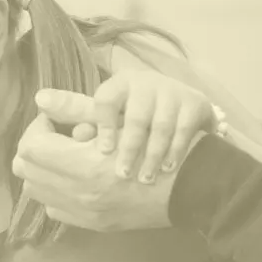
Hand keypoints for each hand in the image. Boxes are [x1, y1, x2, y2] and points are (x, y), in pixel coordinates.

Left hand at [14, 100, 173, 231]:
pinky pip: (53, 208)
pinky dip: (55, 191)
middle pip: (26, 169)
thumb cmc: (159, 145)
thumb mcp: (121, 121)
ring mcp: (86, 214)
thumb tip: (41, 99)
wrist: (191, 188)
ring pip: (35, 190)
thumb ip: (79, 109)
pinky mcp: (93, 225)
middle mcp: (80, 195)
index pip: (30, 146)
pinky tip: (74, 178)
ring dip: (43, 170)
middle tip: (57, 137)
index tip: (55, 121)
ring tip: (64, 157)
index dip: (38, 127)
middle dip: (36, 148)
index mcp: (85, 166)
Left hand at [75, 69, 222, 184]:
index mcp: (121, 83)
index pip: (107, 99)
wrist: (185, 111)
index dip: (103, 126)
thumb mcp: (112, 114)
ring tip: (145, 179)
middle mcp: (147, 82)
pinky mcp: (195, 103)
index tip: (104, 151)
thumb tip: (66, 125)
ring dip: (152, 155)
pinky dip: (175, 151)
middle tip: (123, 174)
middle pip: (136, 117)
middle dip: (129, 149)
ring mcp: (174, 91)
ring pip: (161, 127)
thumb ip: (88, 121)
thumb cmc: (138, 115)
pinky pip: (183, 130)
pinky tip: (167, 168)